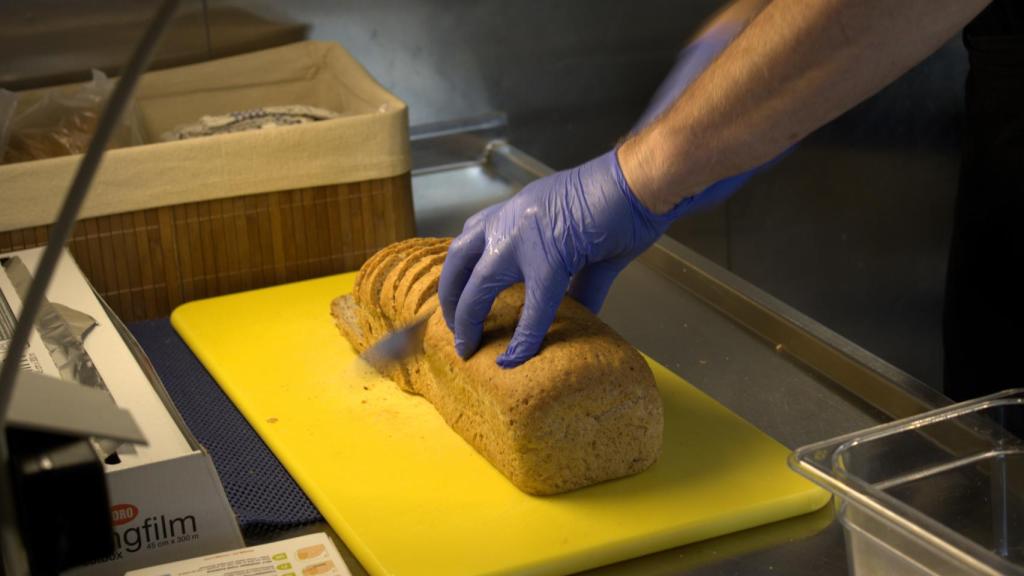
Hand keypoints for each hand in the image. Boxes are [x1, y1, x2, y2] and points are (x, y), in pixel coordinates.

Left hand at [439, 149, 711, 367]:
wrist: (640, 180)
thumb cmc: (622, 200)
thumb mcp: (584, 238)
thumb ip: (577, 280)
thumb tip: (576, 313)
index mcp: (518, 211)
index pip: (475, 237)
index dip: (463, 270)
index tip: (461, 293)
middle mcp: (511, 221)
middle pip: (459, 258)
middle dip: (450, 294)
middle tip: (452, 325)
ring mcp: (524, 239)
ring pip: (478, 284)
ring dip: (467, 315)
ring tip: (466, 342)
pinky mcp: (550, 259)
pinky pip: (532, 308)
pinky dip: (522, 338)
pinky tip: (514, 359)